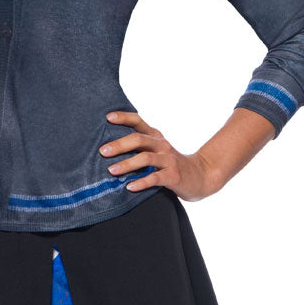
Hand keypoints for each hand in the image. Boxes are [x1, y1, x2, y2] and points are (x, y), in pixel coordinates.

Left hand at [99, 110, 222, 202]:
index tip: (107, 118)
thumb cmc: (171, 164)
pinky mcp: (173, 176)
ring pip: (146, 158)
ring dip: (127, 164)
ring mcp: (168, 160)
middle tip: (102, 151)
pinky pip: (155, 178)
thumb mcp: (157, 150)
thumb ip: (139, 147)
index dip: (124, 117)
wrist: (201, 176)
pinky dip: (141, 182)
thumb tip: (107, 148)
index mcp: (155, 137)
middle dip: (119, 145)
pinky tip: (129, 187)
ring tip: (111, 171)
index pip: (138, 121)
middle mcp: (161, 145)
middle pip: (138, 139)